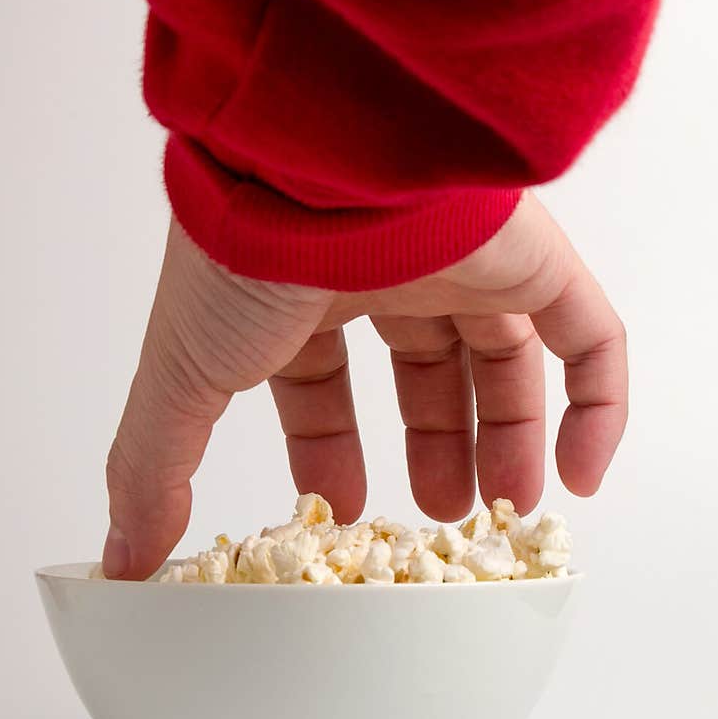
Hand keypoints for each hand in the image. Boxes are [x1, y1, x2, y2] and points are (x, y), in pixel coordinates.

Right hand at [103, 191, 626, 578]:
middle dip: (432, 445)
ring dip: (507, 435)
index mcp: (302, 290)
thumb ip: (153, 471)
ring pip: (502, 355)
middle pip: (422, 367)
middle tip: (443, 516)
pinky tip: (583, 474)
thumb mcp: (184, 379)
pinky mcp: (535, 253)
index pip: (323, 377)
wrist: (316, 159)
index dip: (332, 444)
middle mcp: (386, 268)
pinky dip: (596, 407)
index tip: (349, 505)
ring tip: (512, 505)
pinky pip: (589, 337)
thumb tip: (121, 559)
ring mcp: (465, 258)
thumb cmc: (242, 255)